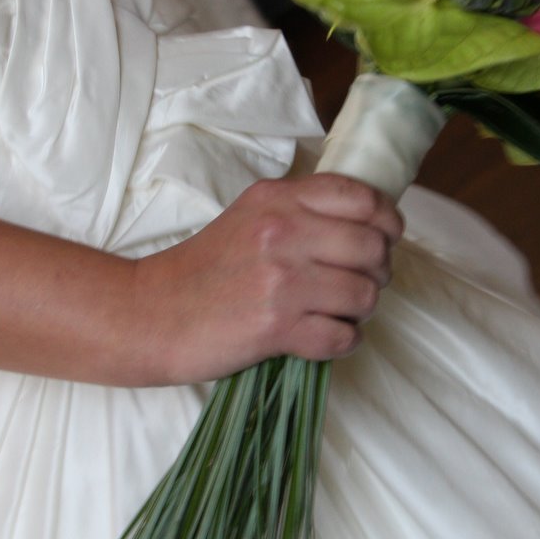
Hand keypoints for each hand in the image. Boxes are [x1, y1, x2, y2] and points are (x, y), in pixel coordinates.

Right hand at [130, 173, 404, 382]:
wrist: (151, 314)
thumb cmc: (201, 272)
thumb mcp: (248, 218)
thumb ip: (300, 212)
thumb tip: (366, 223)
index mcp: (277, 199)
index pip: (361, 197)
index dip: (388, 220)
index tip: (386, 238)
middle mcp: (282, 232)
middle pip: (373, 247)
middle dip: (378, 272)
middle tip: (360, 285)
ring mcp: (280, 280)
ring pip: (364, 295)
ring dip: (360, 311)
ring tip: (338, 314)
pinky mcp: (276, 326)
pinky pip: (342, 336)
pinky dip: (343, 341)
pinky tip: (325, 337)